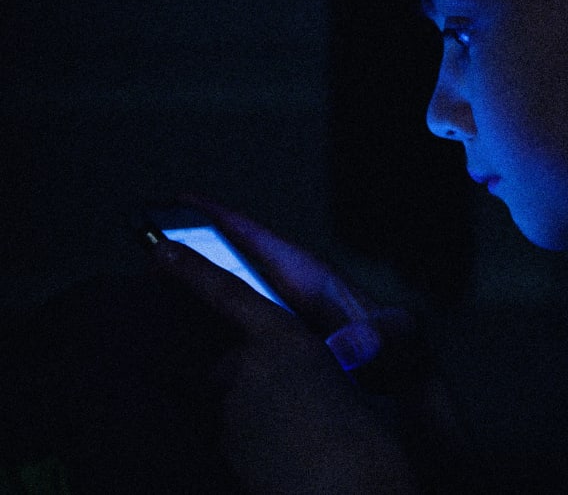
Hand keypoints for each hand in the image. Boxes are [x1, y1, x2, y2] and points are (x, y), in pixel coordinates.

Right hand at [148, 201, 416, 492]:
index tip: (187, 201)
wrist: (401, 381)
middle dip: (195, 247)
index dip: (224, 219)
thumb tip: (350, 345)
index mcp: (313, 277)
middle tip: (151, 238)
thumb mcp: (398, 336)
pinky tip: (183, 329)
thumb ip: (379, 335)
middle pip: (235, 260)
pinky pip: (236, 323)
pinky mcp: (277, 340)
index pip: (261, 240)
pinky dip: (210, 321)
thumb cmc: (399, 351)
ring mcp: (282, 315)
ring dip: (196, 282)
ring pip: (231, 291)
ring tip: (155, 275)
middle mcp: (292, 290)